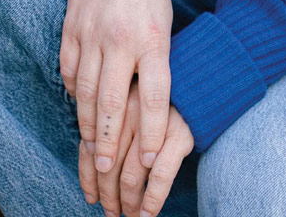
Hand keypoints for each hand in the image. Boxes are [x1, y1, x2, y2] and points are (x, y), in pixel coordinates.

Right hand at [55, 0, 175, 203]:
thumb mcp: (166, 16)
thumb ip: (157, 56)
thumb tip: (149, 101)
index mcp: (152, 34)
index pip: (155, 95)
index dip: (152, 131)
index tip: (151, 162)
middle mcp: (120, 37)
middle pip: (112, 102)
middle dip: (109, 143)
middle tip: (106, 172)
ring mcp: (91, 33)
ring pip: (85, 92)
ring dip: (87, 127)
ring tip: (91, 153)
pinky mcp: (70, 28)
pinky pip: (69, 71)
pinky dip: (73, 94)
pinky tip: (79, 110)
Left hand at [79, 76, 194, 215]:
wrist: (196, 82)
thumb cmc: (155, 103)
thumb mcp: (128, 110)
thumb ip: (109, 135)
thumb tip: (93, 187)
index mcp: (113, 104)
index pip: (91, 150)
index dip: (89, 180)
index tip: (93, 199)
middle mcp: (131, 109)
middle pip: (109, 167)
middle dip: (109, 197)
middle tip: (112, 212)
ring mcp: (156, 122)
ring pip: (131, 176)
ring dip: (128, 203)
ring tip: (130, 215)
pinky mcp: (180, 135)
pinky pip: (160, 176)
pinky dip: (152, 200)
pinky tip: (148, 214)